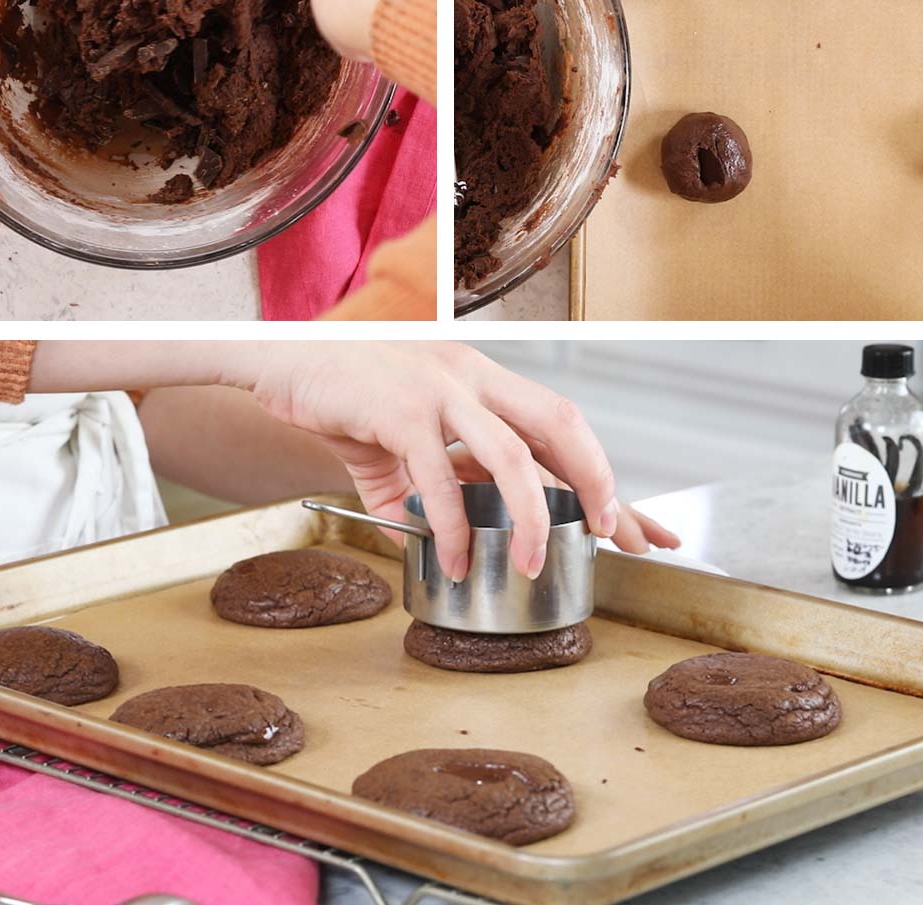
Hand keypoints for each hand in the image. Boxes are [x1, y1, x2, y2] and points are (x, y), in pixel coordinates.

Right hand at [248, 342, 677, 581]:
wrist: (283, 357)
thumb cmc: (342, 393)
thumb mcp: (392, 446)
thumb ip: (418, 492)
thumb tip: (427, 544)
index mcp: (482, 381)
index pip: (561, 425)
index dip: (605, 474)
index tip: (638, 524)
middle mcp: (473, 378)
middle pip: (561, 424)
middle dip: (599, 482)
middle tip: (615, 537)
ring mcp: (440, 390)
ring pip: (511, 454)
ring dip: (532, 516)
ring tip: (529, 564)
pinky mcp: (400, 411)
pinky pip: (439, 478)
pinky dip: (450, 527)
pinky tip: (451, 561)